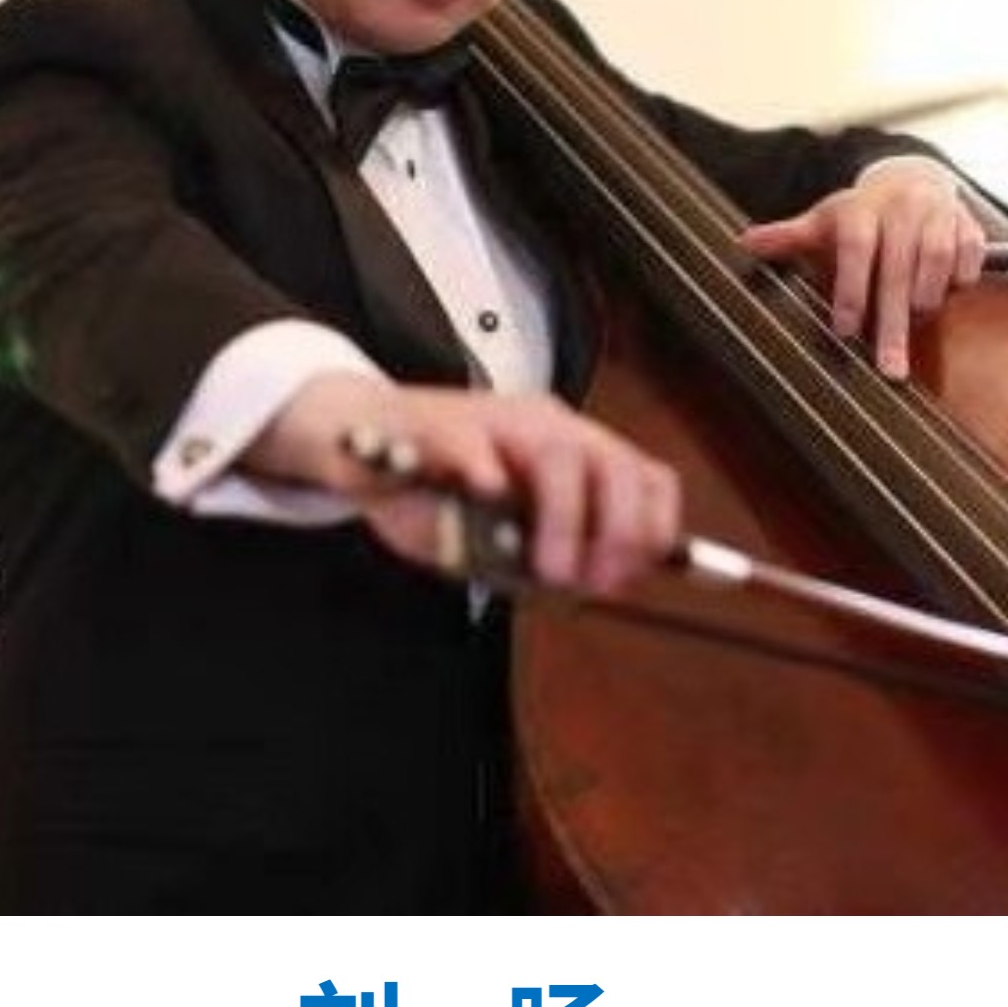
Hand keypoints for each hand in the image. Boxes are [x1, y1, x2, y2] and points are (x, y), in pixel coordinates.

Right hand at [241, 372, 680, 595]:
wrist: (356, 435)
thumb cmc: (431, 487)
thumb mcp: (498, 530)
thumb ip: (541, 553)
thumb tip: (594, 585)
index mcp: (569, 448)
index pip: (644, 476)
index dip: (650, 529)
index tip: (629, 578)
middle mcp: (543, 426)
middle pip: (612, 463)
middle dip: (618, 528)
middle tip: (595, 581)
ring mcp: (492, 421)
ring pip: (556, 454)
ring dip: (564, 519)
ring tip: (548, 568)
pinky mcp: (436, 425)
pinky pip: (469, 441)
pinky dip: (486, 473)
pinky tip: (488, 498)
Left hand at [740, 159, 986, 378]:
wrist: (910, 180)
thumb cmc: (859, 213)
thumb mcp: (821, 222)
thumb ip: (788, 237)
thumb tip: (744, 243)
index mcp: (860, 209)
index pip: (855, 249)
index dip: (851, 290)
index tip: (844, 333)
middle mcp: (900, 207)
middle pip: (897, 270)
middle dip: (894, 324)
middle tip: (889, 372)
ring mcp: (938, 214)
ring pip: (937, 261)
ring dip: (926, 300)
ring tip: (913, 325)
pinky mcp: (968, 225)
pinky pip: (970, 259)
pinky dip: (960, 281)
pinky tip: (945, 297)